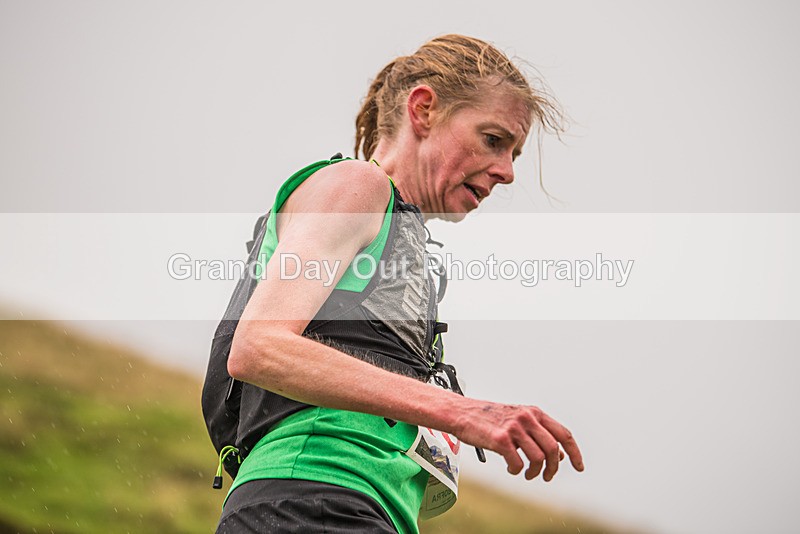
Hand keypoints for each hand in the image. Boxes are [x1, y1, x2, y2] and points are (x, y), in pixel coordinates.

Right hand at [454, 401, 583, 481]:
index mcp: (534, 413)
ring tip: (527, 474)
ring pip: (538, 458)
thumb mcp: (519, 420)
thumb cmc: (490, 418)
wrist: (462, 413)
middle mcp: (527, 418)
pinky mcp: (500, 439)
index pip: (564, 434)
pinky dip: (517, 470)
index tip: (579, 467)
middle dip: (553, 468)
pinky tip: (512, 468)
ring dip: (535, 472)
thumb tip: (560, 453)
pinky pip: (517, 463)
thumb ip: (539, 433)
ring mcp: (514, 428)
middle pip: (553, 449)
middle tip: (547, 476)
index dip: (574, 453)